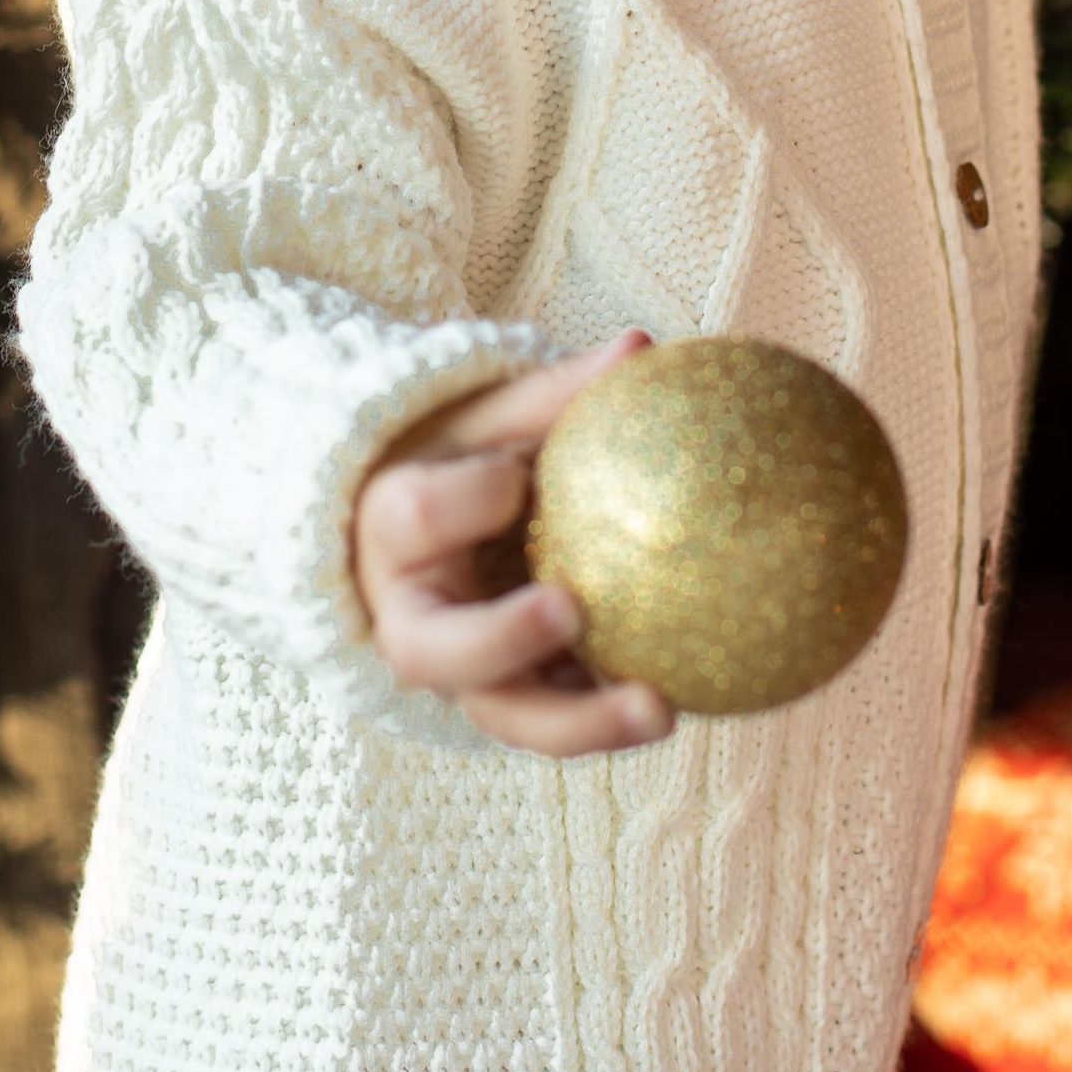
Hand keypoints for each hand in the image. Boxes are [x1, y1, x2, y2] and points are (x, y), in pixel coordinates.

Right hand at [351, 336, 674, 756]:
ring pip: (501, 717)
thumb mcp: (491, 420)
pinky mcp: (508, 703)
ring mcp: (458, 674)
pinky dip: (608, 720)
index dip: (465, 496)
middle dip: (500, 637)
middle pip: (431, 650)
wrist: (428, 535)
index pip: (413, 514)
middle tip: (571, 611)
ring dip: (579, 721)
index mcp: (392, 528)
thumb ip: (556, 393)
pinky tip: (679, 705)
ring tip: (660, 710)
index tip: (519, 474)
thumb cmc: (463, 460)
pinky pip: (555, 725)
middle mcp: (411, 615)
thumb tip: (641, 346)